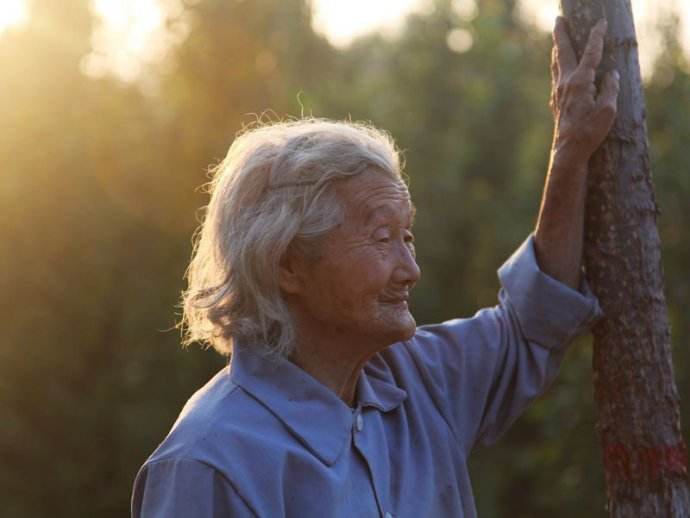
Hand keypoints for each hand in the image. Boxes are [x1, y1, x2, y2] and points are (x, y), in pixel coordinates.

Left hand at [550, 17, 618, 162]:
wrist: (568, 151)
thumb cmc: (589, 132)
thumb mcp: (607, 110)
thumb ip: (611, 88)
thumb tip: (612, 74)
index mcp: (580, 82)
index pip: (590, 53)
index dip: (596, 37)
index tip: (601, 22)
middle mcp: (565, 83)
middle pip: (562, 52)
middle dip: (561, 34)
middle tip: (558, 19)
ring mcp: (557, 93)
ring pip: (556, 65)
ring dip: (557, 49)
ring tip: (556, 40)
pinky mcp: (555, 102)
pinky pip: (555, 78)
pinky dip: (557, 67)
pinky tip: (558, 69)